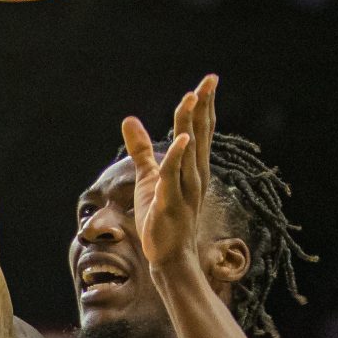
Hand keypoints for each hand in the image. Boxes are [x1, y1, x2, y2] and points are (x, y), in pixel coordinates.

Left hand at [119, 74, 218, 283]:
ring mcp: (185, 191)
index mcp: (192, 169)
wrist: (169, 257)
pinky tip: (182, 141)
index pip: (200, 132)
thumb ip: (141, 149)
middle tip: (209, 80)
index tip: (209, 81)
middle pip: (199, 136)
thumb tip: (128, 120)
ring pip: (189, 152)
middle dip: (203, 107)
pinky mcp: (171, 205)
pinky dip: (178, 159)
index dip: (204, 106)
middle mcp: (194, 176)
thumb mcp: (149, 177)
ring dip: (190, 126)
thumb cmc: (162, 218)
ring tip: (192, 98)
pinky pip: (175, 178)